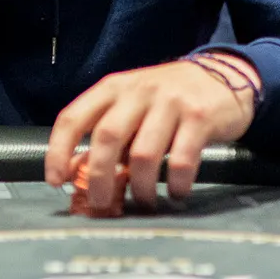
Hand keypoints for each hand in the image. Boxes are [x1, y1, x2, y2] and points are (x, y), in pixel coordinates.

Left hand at [44, 55, 257, 210]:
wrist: (224, 75)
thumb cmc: (168, 98)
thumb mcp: (133, 106)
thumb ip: (109, 135)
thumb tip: (77, 175)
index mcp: (114, 87)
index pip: (74, 116)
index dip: (58, 151)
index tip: (55, 181)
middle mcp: (139, 91)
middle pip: (107, 137)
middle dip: (99, 178)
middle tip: (100, 204)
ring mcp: (170, 102)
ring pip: (143, 154)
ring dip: (140, 188)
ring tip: (144, 202)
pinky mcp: (199, 117)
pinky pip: (182, 161)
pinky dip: (176, 186)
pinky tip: (176, 193)